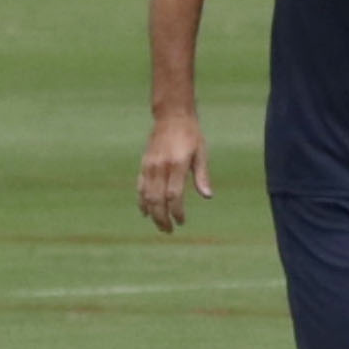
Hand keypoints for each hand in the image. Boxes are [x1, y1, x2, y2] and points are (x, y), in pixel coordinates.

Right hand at [138, 112, 211, 233]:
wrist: (171, 117)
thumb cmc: (191, 135)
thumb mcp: (201, 153)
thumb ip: (202, 176)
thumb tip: (208, 196)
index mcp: (177, 164)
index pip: (174, 195)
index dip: (176, 211)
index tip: (181, 221)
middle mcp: (161, 167)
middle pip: (157, 199)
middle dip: (162, 218)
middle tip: (169, 230)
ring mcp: (149, 166)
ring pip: (146, 196)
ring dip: (152, 213)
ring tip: (160, 225)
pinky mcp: (143, 165)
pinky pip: (140, 187)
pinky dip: (142, 201)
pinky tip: (146, 212)